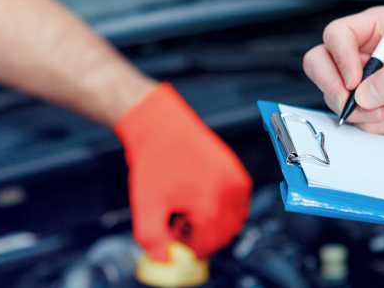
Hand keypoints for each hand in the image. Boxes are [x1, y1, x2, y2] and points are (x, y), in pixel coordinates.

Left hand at [115, 83, 251, 261]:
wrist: (161, 125)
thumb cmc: (154, 160)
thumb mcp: (145, 207)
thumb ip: (153, 240)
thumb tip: (164, 259)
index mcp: (210, 205)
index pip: (207, 245)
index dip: (188, 247)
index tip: (175, 239)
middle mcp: (229, 194)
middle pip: (223, 235)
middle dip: (202, 236)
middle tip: (179, 226)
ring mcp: (236, 182)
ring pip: (233, 220)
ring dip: (214, 223)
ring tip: (187, 210)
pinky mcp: (238, 172)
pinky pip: (237, 203)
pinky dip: (223, 208)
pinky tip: (198, 197)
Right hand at [303, 6, 383, 134]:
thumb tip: (362, 95)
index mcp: (378, 27)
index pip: (336, 35)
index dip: (339, 59)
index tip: (355, 81)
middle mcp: (367, 50)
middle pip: (320, 62)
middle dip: (333, 88)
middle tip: (352, 105)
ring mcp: (365, 78)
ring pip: (332, 93)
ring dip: (356, 112)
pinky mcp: (370, 102)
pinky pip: (350, 116)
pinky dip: (368, 124)